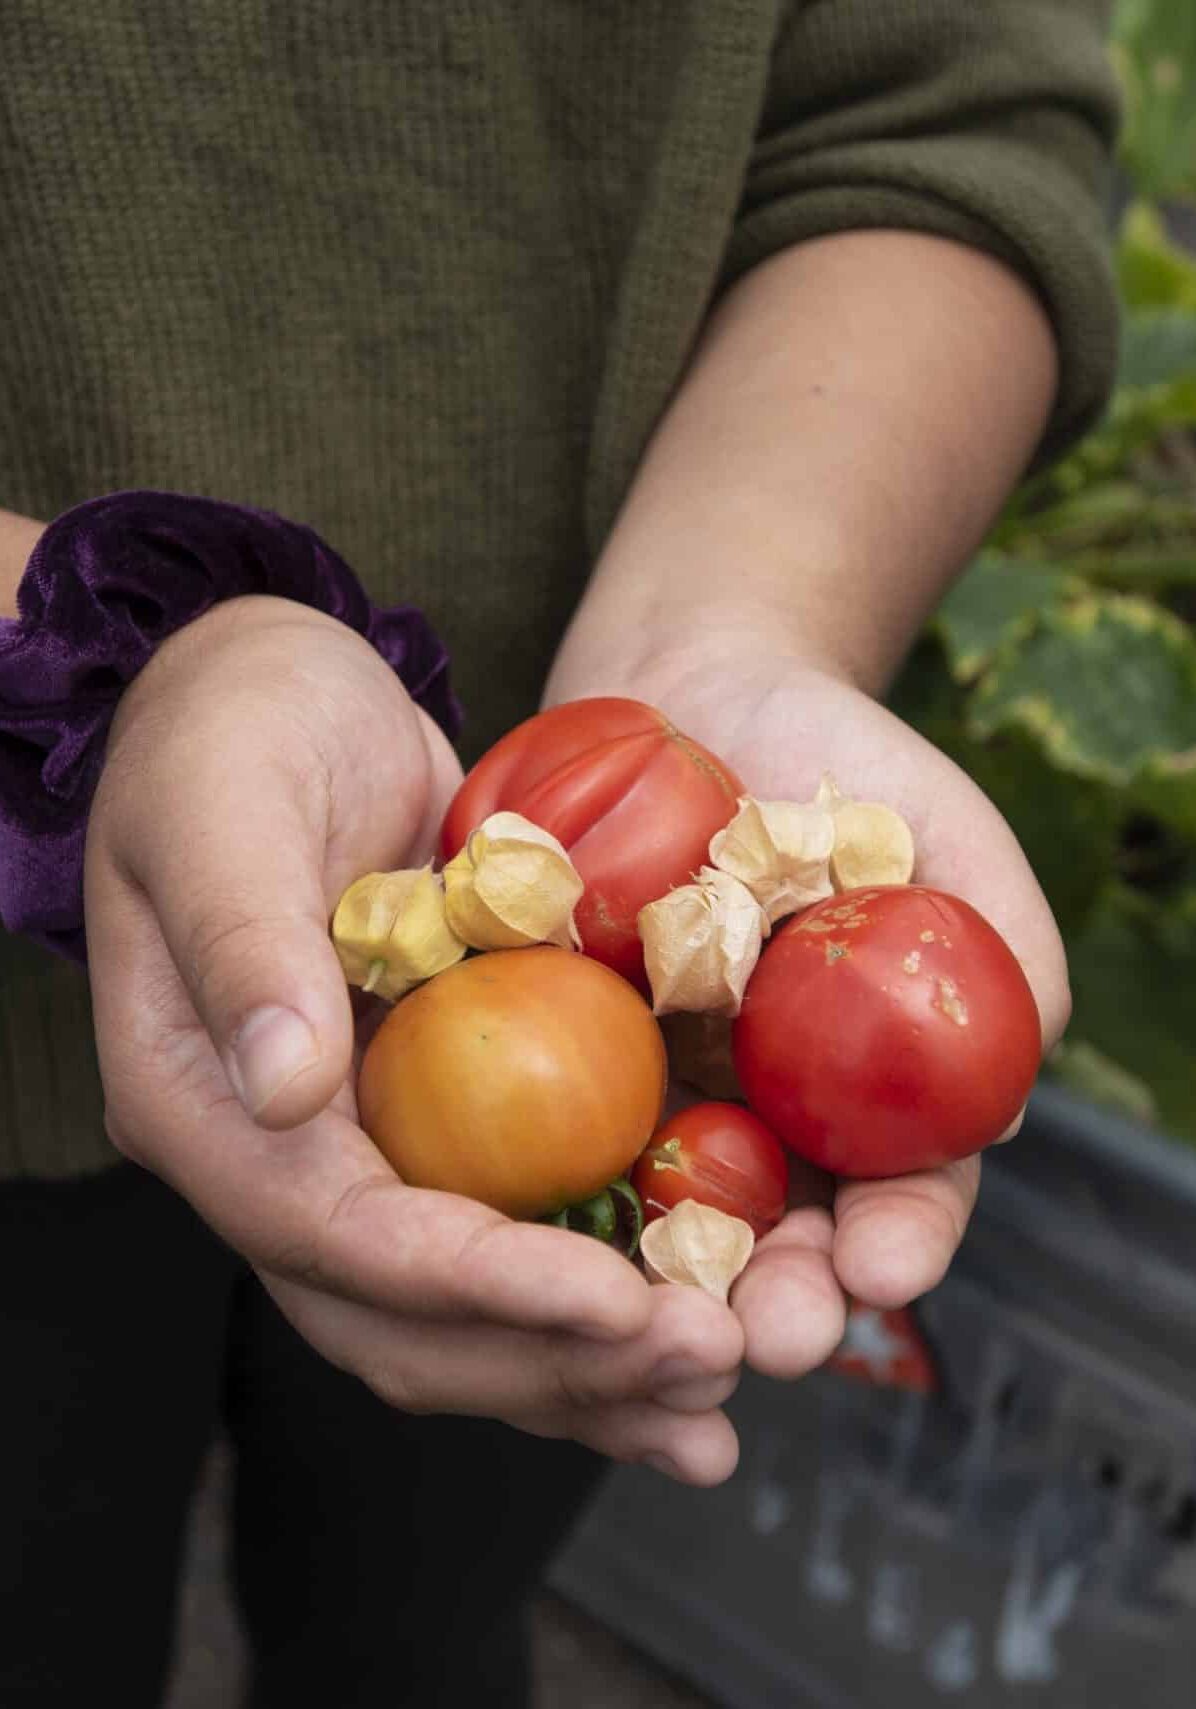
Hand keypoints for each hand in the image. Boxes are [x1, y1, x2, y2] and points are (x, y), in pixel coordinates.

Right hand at [85, 597, 741, 1483]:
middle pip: (404, 1321)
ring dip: (587, 1369)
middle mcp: (276, 1157)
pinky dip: (594, 1298)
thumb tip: (286, 1092)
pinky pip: (511, 1238)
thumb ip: (244, 945)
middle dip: (555, 1359)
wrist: (272, 692)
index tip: (619, 1306)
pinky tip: (692, 1324)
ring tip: (715, 1402)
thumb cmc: (236, 727)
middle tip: (708, 1363)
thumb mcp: (225, 809)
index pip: (338, 1238)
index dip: (479, 1287)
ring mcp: (353, 1149)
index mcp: (200, 1104)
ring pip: (462, 1314)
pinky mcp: (430, 1120)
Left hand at [555, 647, 1068, 1380]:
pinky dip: (547, 1181)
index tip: (882, 1267)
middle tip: (763, 1332)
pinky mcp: (555, 1056)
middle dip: (777, 1296)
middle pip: (777, 1236)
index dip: (899, 1240)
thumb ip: (1001, 943)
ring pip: (658, 1214)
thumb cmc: (836, 752)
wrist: (691, 680)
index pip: (900, 1194)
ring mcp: (654, 1090)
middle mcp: (764, 1112)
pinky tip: (534, 1215)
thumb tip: (1006, 1096)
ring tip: (651, 1314)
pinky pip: (548, 1129)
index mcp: (869, 1087)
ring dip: (658, 1280)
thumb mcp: (944, 827)